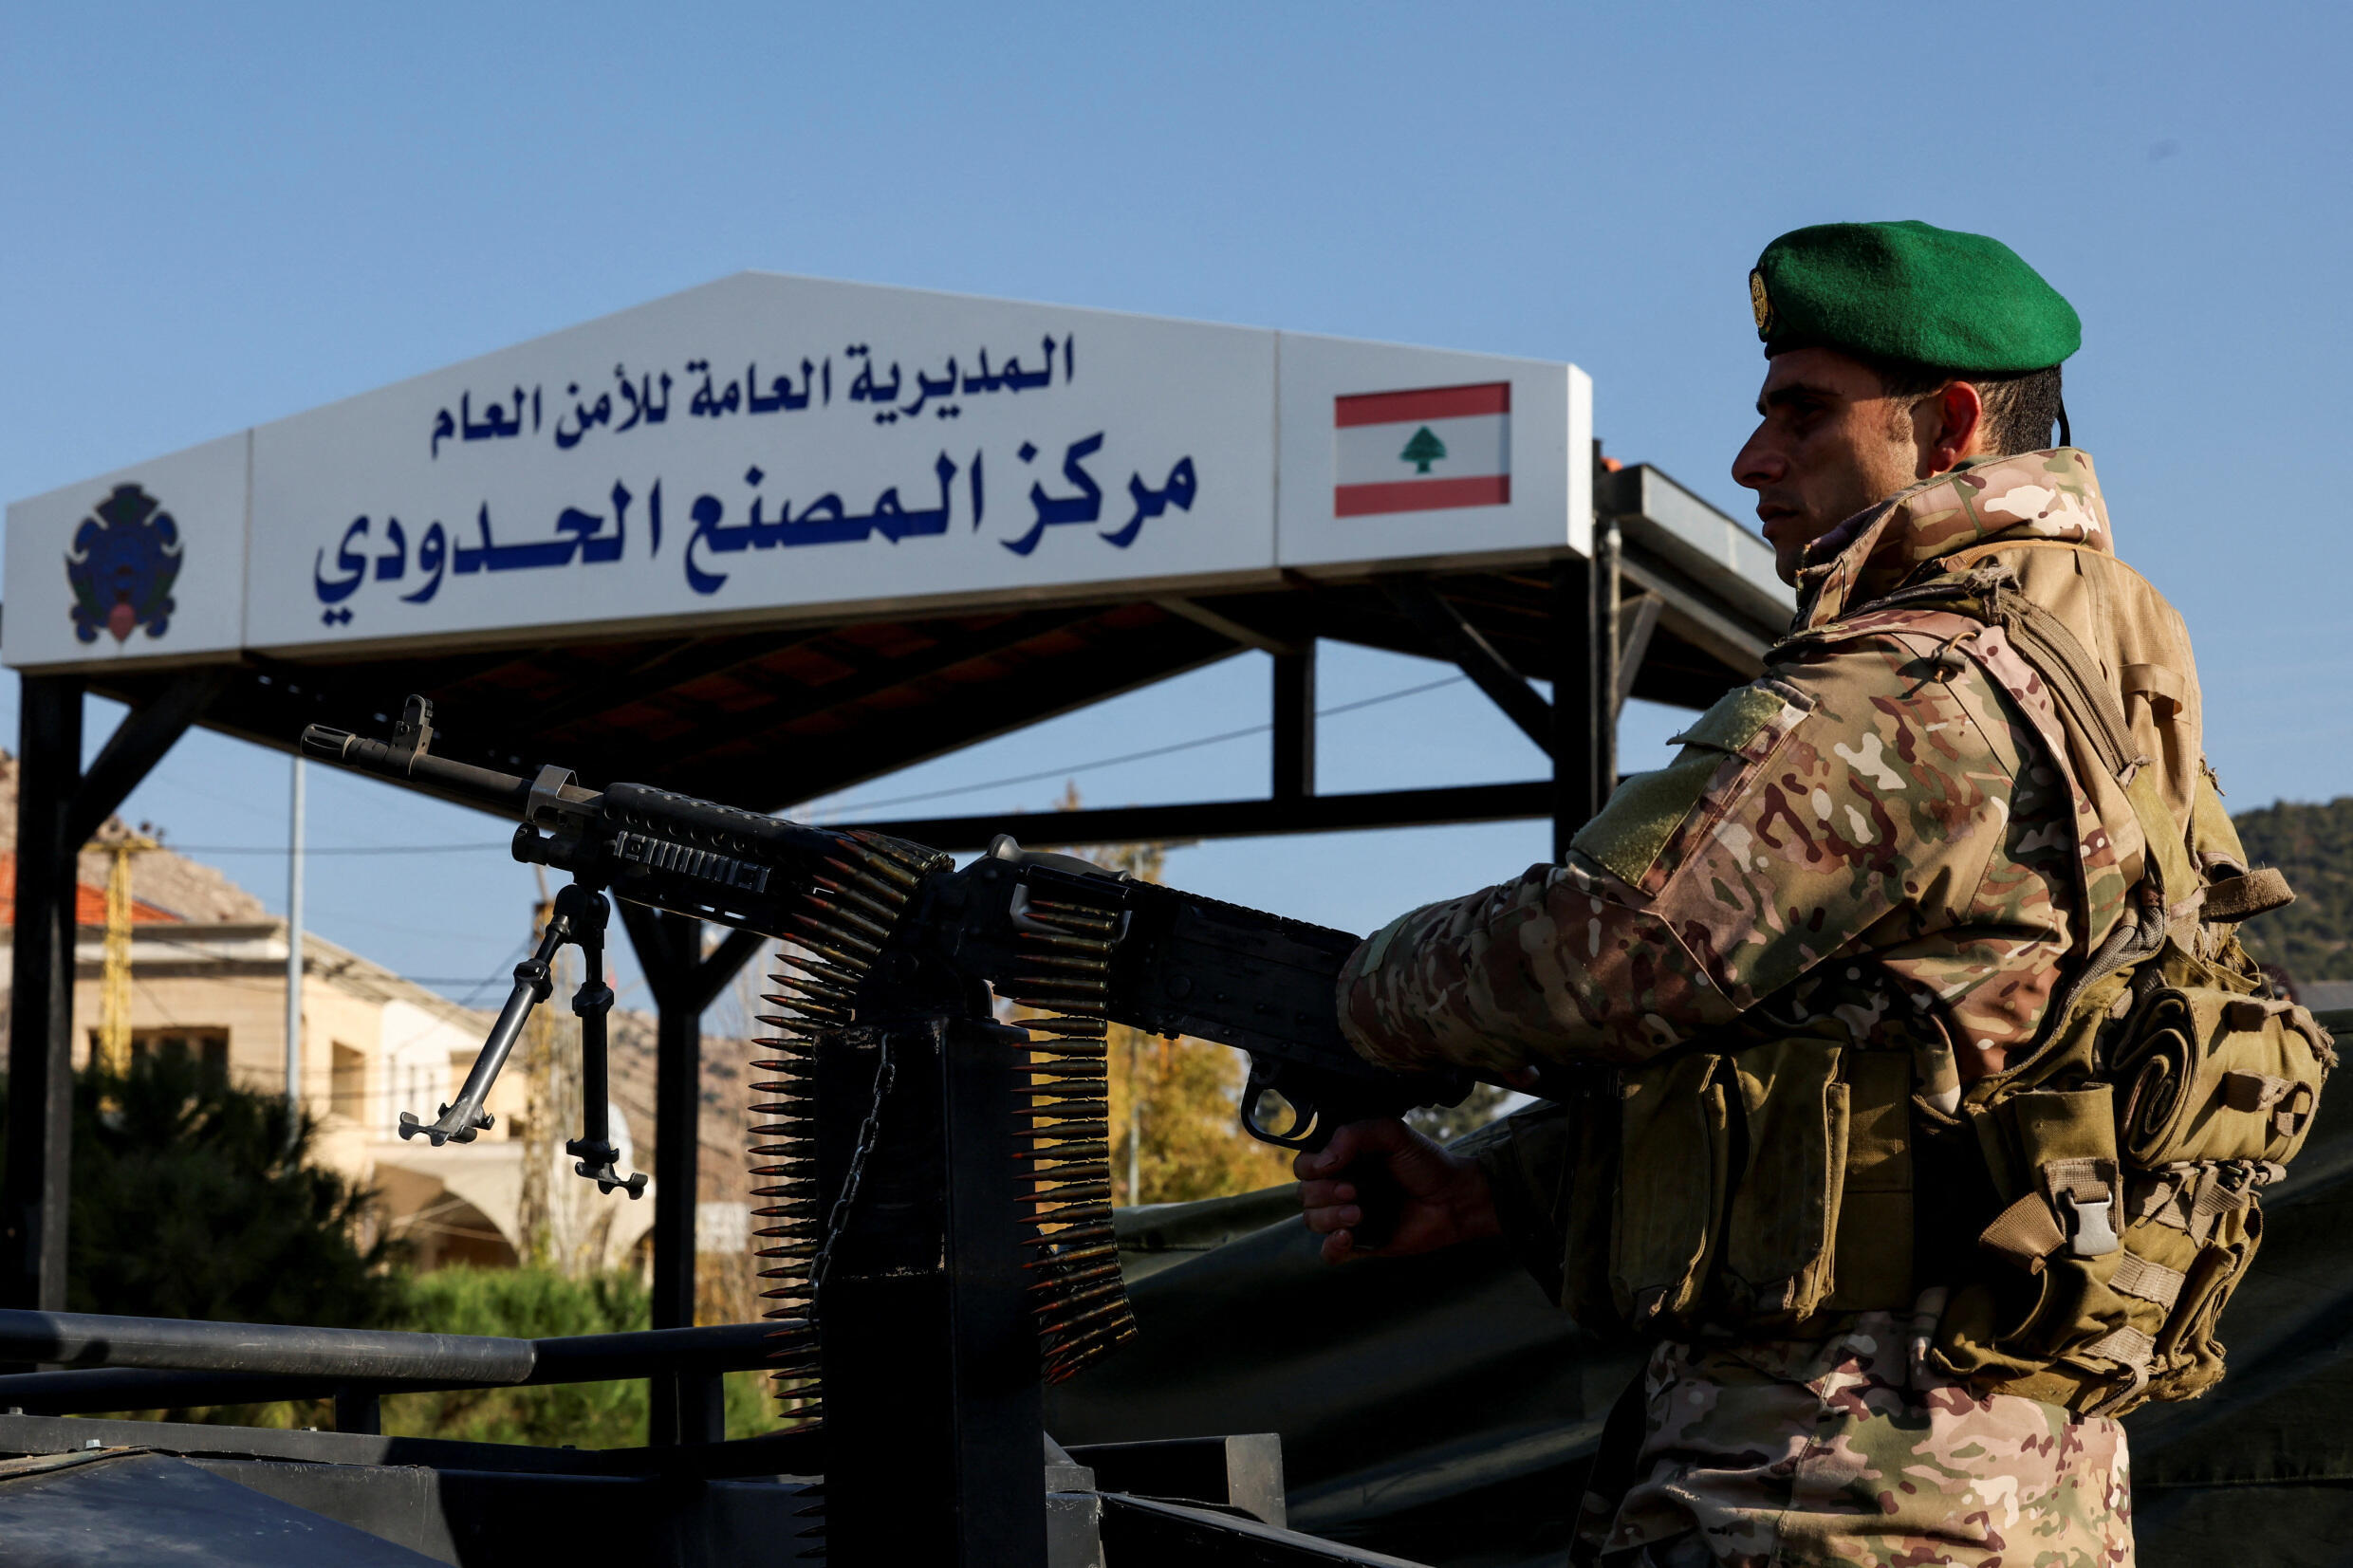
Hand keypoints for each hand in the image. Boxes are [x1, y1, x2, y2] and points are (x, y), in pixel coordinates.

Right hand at [1294, 1118, 1500, 1263]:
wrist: (1456, 1198)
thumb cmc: (1426, 1163)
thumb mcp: (1392, 1134)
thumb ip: (1354, 1135)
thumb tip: (1322, 1163)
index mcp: (1343, 1159)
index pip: (1304, 1165)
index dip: (1312, 1167)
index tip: (1336, 1166)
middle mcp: (1341, 1186)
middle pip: (1305, 1194)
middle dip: (1324, 1194)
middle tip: (1355, 1191)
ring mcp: (1349, 1216)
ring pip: (1312, 1221)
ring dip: (1329, 1218)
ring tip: (1359, 1214)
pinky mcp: (1361, 1244)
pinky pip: (1329, 1253)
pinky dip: (1331, 1247)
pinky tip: (1348, 1237)